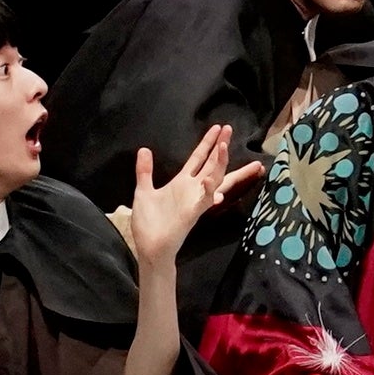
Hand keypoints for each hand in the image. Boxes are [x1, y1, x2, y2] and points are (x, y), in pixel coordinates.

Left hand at [128, 124, 264, 272]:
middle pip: (212, 164)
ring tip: (223, 146)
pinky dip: (208, 190)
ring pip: (214, 178)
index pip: (199, 158)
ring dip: (219, 163)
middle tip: (230, 128)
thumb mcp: (143, 191)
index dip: (208, 143)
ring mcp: (195, 200)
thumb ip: (145, 171)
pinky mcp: (193, 213)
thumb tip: (144, 149)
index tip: (218, 128)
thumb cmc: (149, 222)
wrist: (150, 247)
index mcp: (183, 183)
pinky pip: (204, 200)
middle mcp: (193, 189)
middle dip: (221, 147)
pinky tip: (210, 180)